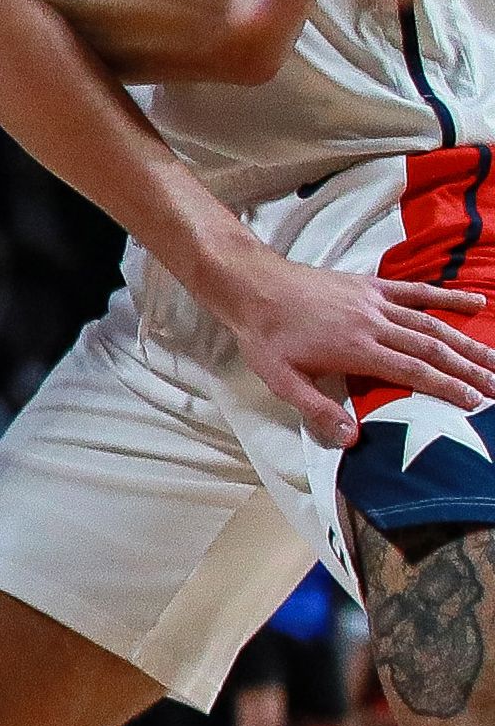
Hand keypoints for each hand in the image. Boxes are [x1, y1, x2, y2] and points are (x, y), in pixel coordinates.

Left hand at [203, 249, 494, 447]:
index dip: (448, 388)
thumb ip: (318, 410)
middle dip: (469, 369)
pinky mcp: (370, 286)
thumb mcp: (282, 381)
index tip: (476, 403)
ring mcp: (375, 302)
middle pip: (432, 349)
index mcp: (357, 350)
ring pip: (431, 322)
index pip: (413, 373)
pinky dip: (448, 297)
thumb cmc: (265, 336)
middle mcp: (374, 324)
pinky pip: (416, 290)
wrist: (252, 286)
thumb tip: (353, 440)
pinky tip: (477, 303)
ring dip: (467, 341)